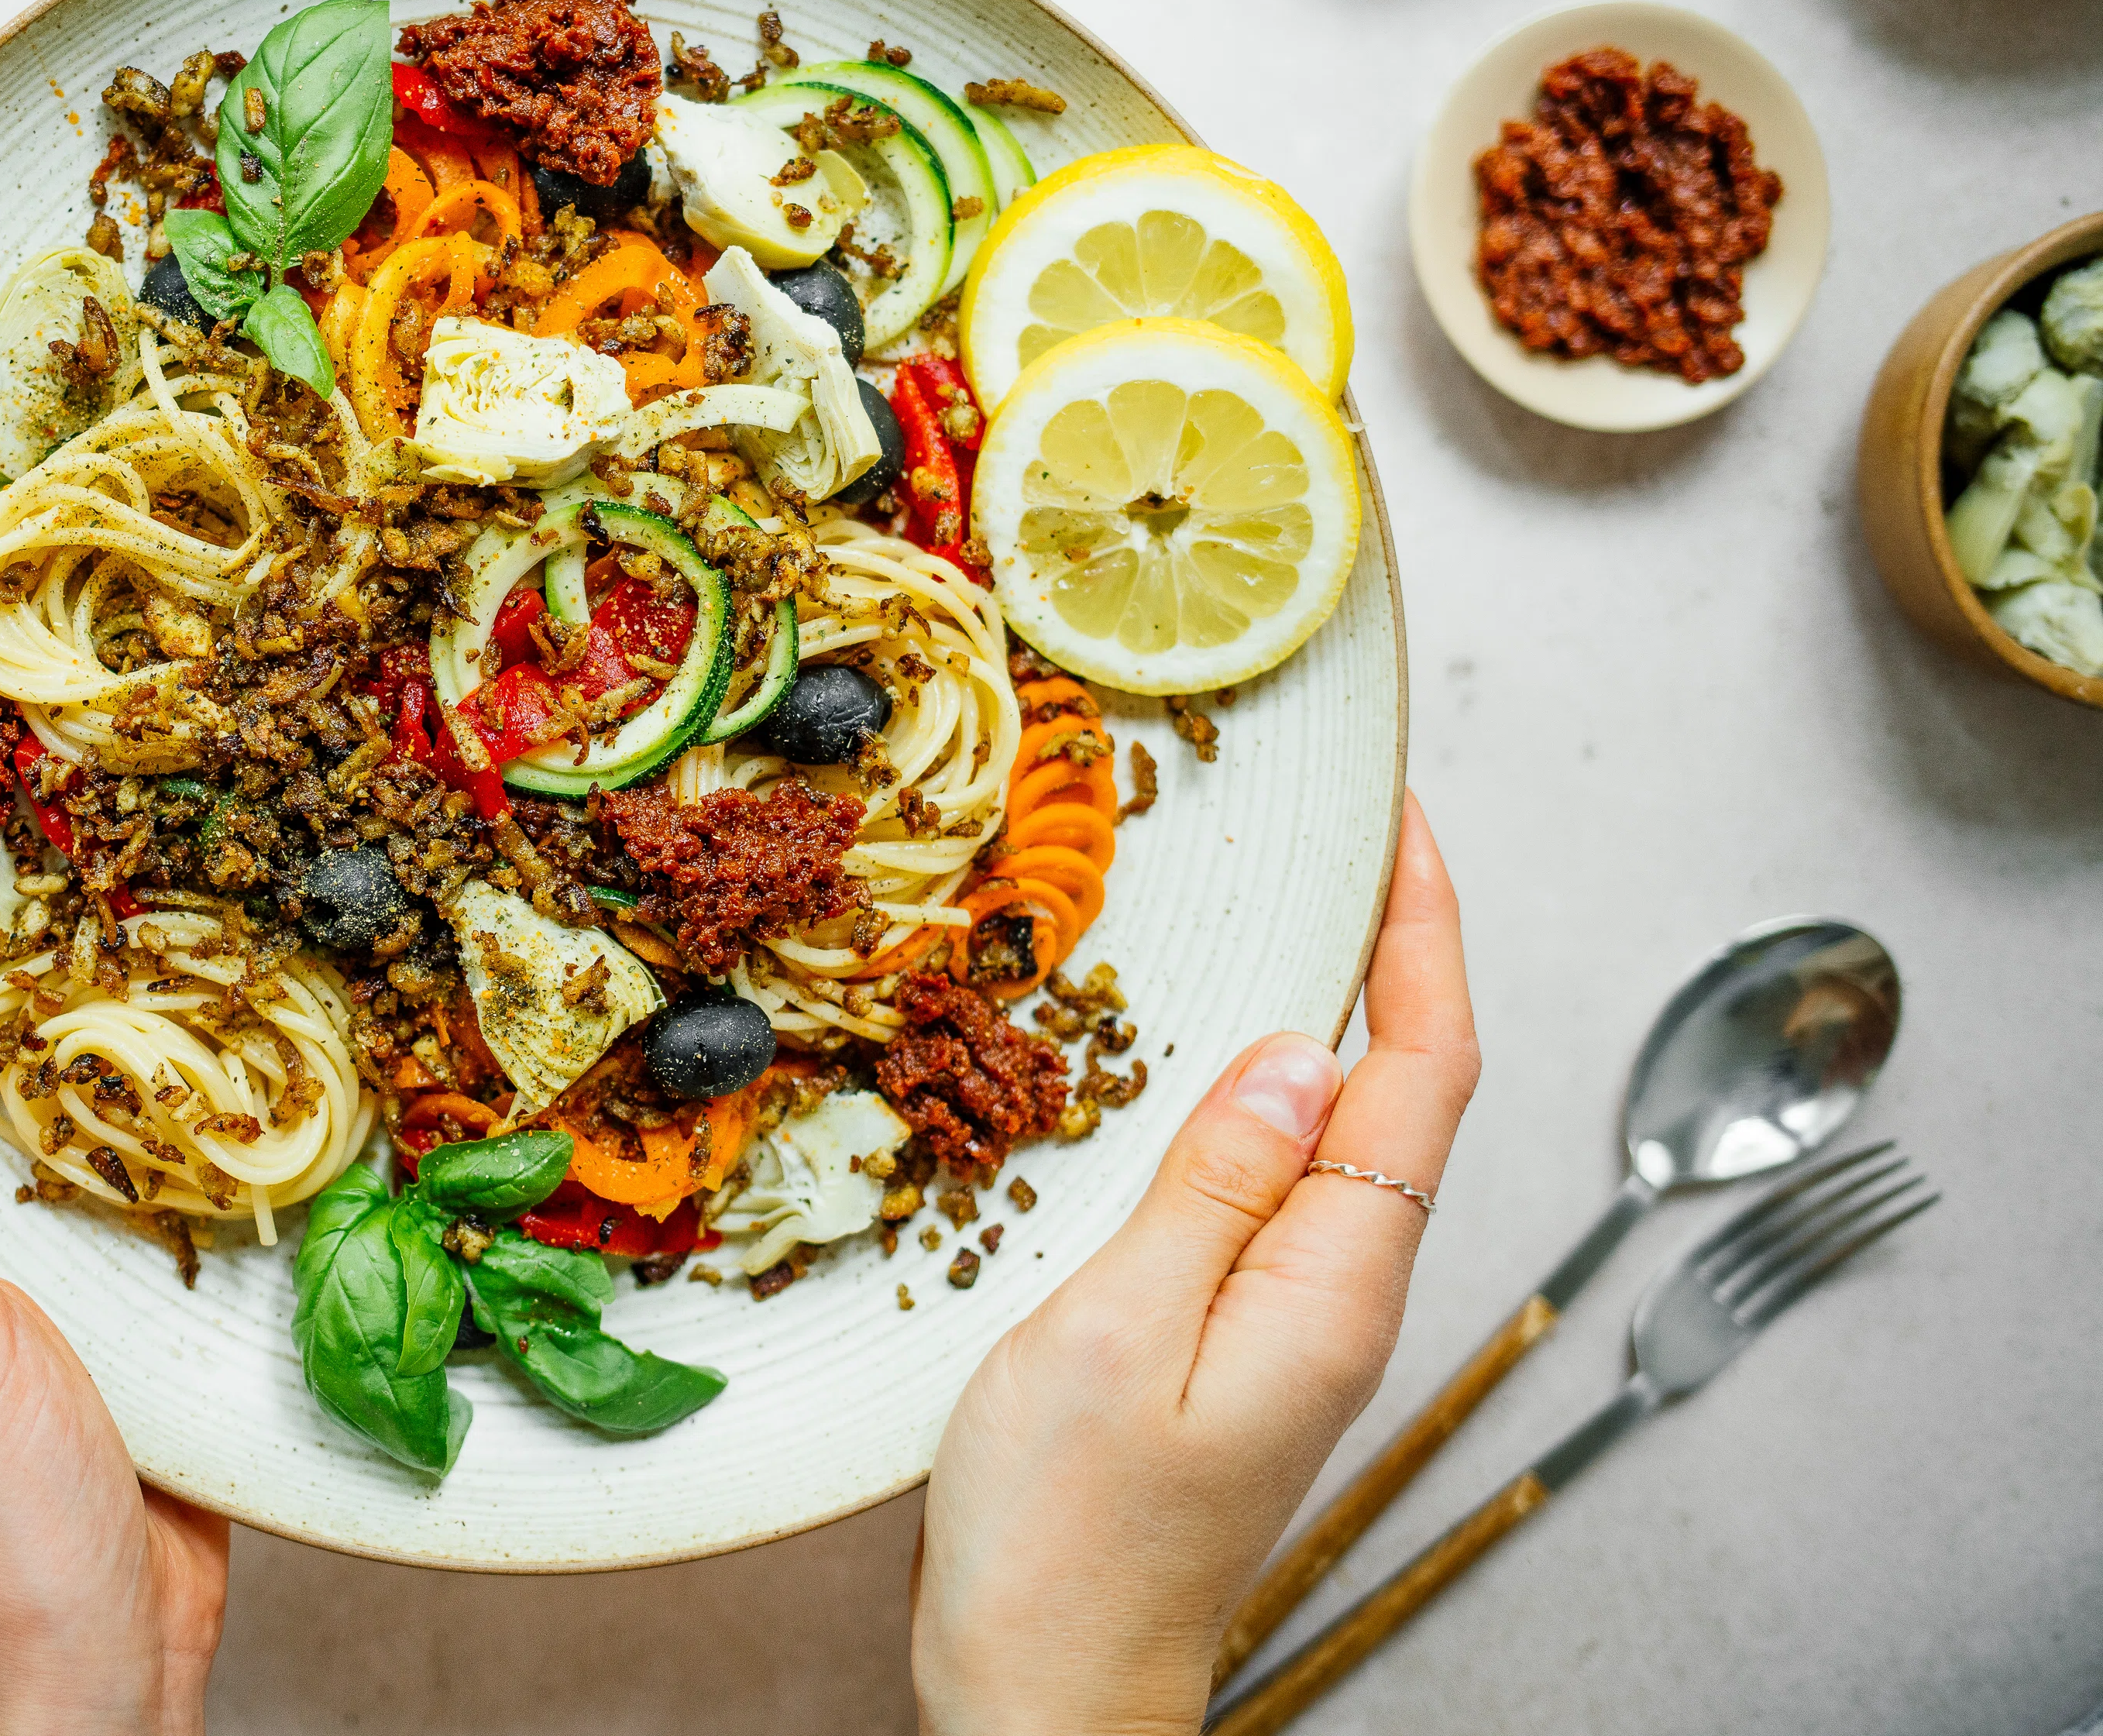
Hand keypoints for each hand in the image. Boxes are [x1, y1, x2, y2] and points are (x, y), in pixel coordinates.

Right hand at [912, 793, 1479, 1735]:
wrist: (1046, 1688)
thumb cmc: (1069, 1538)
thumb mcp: (1121, 1334)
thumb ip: (1213, 1186)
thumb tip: (1300, 1051)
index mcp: (1332, 1285)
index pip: (1421, 1070)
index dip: (1426, 934)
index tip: (1404, 822)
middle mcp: (1334, 1293)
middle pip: (1398, 1087)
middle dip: (1384, 947)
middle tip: (1334, 833)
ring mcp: (1286, 1316)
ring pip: (1333, 1129)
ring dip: (1316, 1008)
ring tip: (1267, 904)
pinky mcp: (1228, 1334)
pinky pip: (1266, 1180)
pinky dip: (1246, 1088)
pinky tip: (1185, 1055)